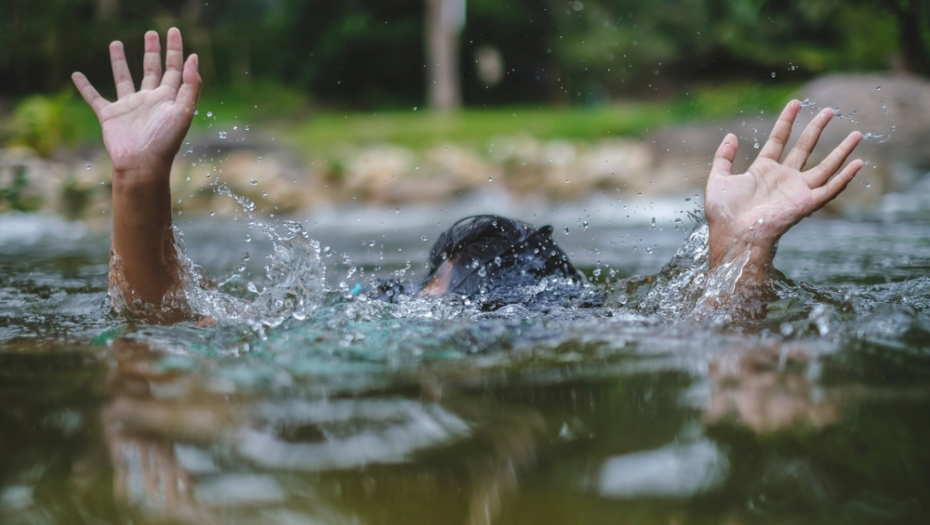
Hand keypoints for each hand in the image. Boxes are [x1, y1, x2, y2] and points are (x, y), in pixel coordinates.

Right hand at [71, 28, 200, 176]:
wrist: (142, 165)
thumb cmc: (165, 141)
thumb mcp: (183, 111)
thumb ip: (190, 86)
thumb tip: (194, 58)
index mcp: (168, 98)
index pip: (174, 69)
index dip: (175, 50)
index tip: (173, 31)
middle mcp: (149, 100)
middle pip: (152, 70)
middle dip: (152, 51)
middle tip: (151, 33)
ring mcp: (129, 107)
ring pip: (124, 78)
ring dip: (119, 61)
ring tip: (116, 43)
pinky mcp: (110, 115)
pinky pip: (94, 97)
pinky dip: (85, 87)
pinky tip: (76, 75)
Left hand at [705, 100, 863, 281]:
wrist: (733, 235)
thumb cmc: (723, 213)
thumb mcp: (718, 179)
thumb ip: (724, 157)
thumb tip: (731, 135)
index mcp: (763, 171)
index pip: (778, 140)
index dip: (786, 121)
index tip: (795, 103)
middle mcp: (783, 178)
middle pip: (804, 148)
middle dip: (816, 129)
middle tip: (829, 110)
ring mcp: (796, 190)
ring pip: (824, 166)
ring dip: (841, 151)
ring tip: (857, 134)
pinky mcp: (805, 203)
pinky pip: (830, 189)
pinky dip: (845, 177)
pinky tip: (858, 163)